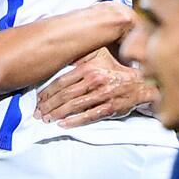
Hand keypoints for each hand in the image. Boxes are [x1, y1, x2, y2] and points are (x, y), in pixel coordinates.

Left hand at [35, 47, 155, 126]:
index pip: (62, 81)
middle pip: (65, 95)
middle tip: (38, 113)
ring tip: (46, 119)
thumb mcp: (100, 55)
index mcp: (89, 68)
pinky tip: (63, 124)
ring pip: (74, 106)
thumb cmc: (117, 69)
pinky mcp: (110, 108)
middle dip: (48, 105)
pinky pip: (88, 116)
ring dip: (57, 114)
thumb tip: (62, 54)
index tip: (39, 99)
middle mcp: (94, 81)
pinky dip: (74, 121)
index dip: (48, 92)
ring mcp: (102, 95)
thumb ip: (82, 56)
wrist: (141, 83)